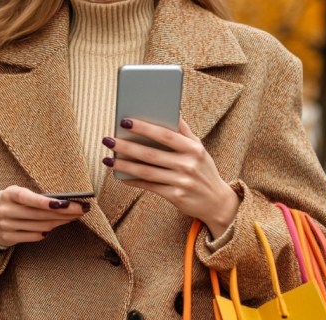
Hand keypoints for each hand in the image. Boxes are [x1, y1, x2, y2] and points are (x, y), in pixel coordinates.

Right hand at [0, 185, 88, 246]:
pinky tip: (54, 226)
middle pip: (40, 214)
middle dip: (64, 212)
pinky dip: (46, 232)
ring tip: (73, 217)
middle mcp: (6, 210)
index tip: (66, 203)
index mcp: (9, 194)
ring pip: (40, 226)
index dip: (46, 202)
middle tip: (82, 209)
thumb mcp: (20, 195)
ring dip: (60, 222)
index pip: (28, 198)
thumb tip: (66, 203)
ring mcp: (6, 225)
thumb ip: (37, 198)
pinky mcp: (8, 238)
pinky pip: (34, 236)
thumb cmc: (14, 203)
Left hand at [102, 118, 238, 237]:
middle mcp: (188, 164)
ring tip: (108, 158)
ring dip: (125, 165)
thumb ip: (184, 131)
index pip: (165, 135)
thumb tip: (171, 110)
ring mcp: (181, 182)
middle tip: (108, 140)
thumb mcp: (199, 149)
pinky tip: (120, 175)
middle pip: (150, 154)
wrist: (217, 202)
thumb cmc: (204, 170)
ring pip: (146, 172)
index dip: (144, 128)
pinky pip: (149, 186)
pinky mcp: (175, 196)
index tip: (125, 121)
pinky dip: (133, 180)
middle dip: (126, 146)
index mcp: (193, 148)